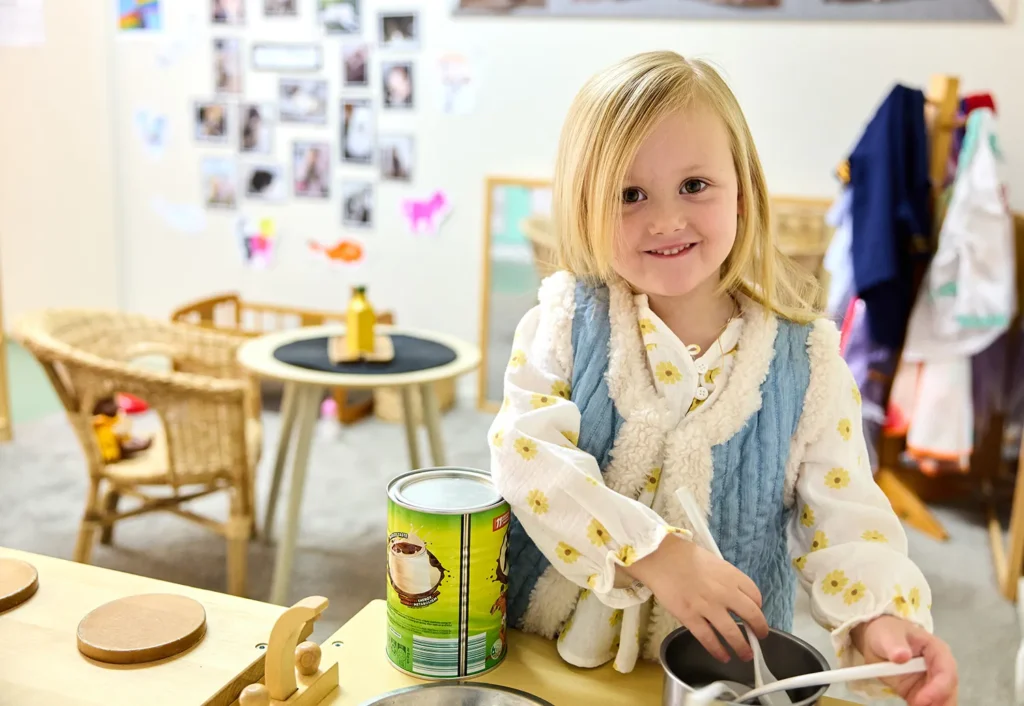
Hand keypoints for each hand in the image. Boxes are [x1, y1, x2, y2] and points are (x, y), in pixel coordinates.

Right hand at [623, 534, 767, 662]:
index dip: (758, 608)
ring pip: (732, 633)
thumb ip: (726, 578)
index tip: (755, 614)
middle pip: (752, 616)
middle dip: (759, 630)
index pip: (755, 595)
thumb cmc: (684, 555)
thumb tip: (732, 594)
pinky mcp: (690, 617)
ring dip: (742, 647)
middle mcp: (724, 592)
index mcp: (731, 575)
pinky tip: (723, 656)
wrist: (659, 556)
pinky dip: (718, 651)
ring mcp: (707, 606)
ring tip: (746, 655)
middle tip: (759, 637)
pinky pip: (708, 639)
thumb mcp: (713, 561)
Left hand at [851, 615, 957, 705]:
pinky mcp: (923, 695)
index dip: (937, 689)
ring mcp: (933, 683)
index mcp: (937, 651)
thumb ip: (894, 645)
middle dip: (939, 704)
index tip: (920, 701)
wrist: (878, 641)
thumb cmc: (886, 633)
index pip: (946, 673)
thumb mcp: (887, 635)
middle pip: (949, 692)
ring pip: (943, 702)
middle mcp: (940, 669)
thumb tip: (901, 656)